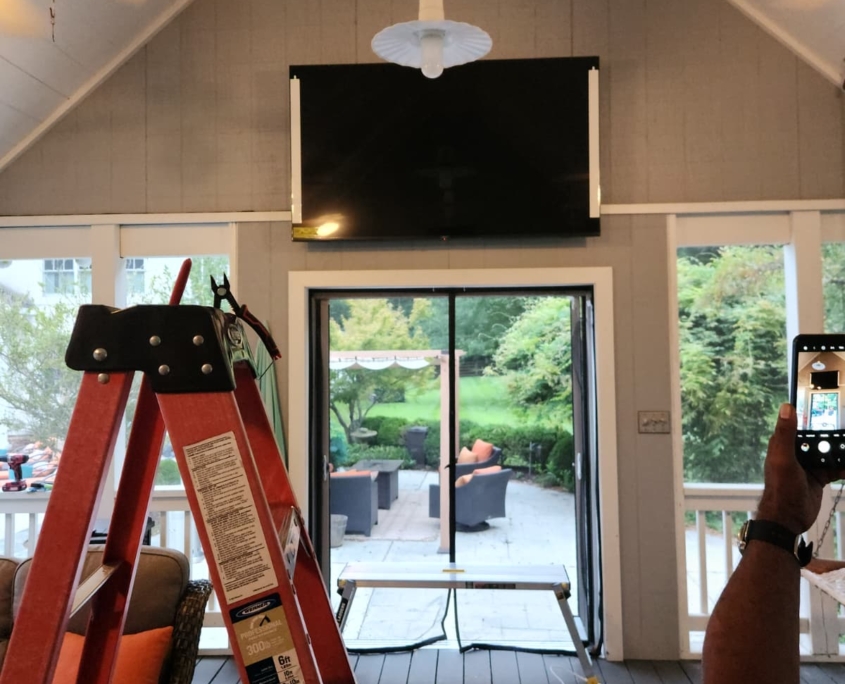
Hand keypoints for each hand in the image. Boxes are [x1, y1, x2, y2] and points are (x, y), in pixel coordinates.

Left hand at [757, 403, 844, 533]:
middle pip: (818, 437)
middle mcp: (796, 451)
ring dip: (842, 450)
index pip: (800, 423)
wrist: (788, 518)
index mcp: (784, 443)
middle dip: (835, 433)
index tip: (831, 404)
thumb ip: (786, 434)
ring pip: (830, 452)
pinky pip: (836, 467)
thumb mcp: (783, 459)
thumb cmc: (781, 488)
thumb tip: (787, 407)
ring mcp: (809, 464)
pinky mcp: (819, 476)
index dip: (813, 414)